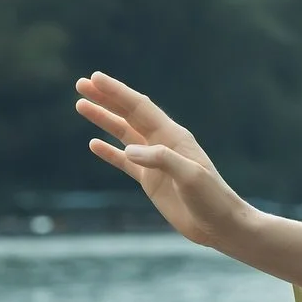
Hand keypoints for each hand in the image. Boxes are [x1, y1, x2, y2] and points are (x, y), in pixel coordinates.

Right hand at [75, 70, 248, 246]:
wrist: (220, 223)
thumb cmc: (212, 198)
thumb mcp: (190, 177)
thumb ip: (162, 160)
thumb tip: (129, 149)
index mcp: (174, 136)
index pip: (140, 108)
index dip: (117, 92)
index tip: (95, 78)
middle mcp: (163, 143)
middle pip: (129, 114)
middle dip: (106, 98)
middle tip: (81, 84)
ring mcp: (156, 161)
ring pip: (124, 134)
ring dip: (104, 119)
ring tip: (81, 105)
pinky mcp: (151, 180)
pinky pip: (124, 161)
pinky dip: (109, 151)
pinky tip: (94, 143)